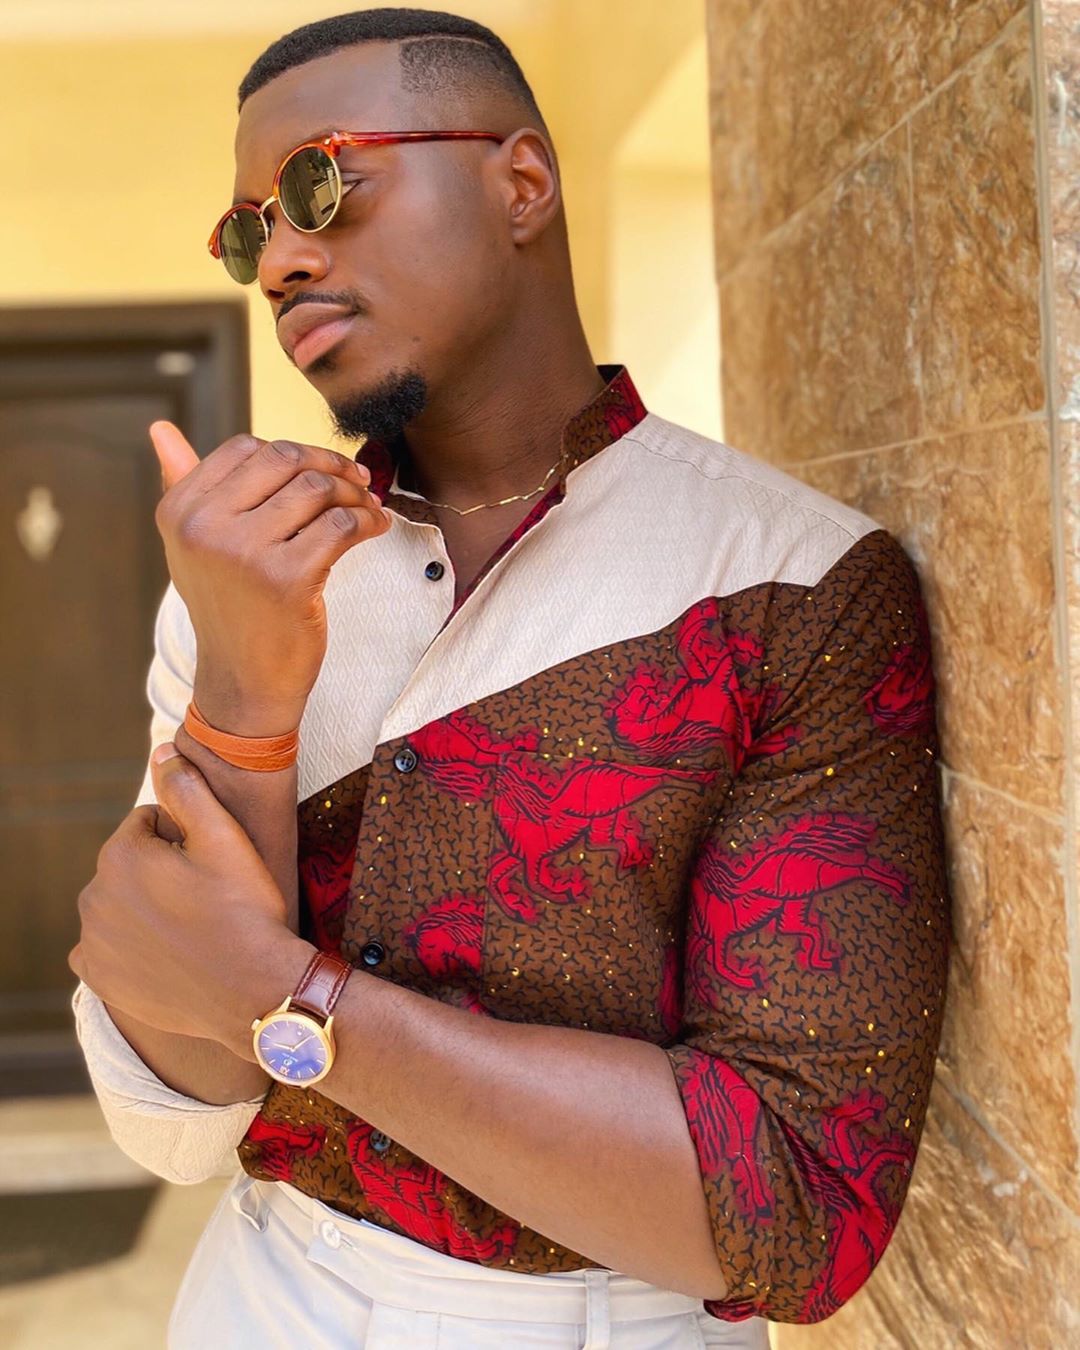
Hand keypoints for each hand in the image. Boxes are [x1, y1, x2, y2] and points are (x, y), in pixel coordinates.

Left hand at [68, 743, 312, 1048]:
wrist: (254, 991)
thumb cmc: (245, 911)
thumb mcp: (226, 838)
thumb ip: (187, 788)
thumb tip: (160, 751)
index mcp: (121, 856)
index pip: (148, 824)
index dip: (185, 837)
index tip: (212, 862)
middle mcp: (94, 896)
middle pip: (130, 864)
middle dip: (161, 871)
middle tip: (207, 895)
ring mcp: (94, 941)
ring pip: (120, 903)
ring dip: (147, 905)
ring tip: (193, 924)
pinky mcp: (99, 977)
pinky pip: (107, 946)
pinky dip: (131, 945)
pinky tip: (167, 951)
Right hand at [150, 421, 391, 732]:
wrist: (245, 682)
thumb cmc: (230, 608)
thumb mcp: (194, 547)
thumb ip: (183, 485)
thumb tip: (160, 429)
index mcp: (179, 512)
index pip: (246, 448)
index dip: (294, 453)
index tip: (322, 469)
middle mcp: (203, 528)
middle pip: (284, 460)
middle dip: (330, 466)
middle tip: (357, 483)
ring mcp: (243, 553)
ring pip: (317, 490)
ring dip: (354, 496)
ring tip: (367, 510)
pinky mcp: (286, 579)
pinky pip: (342, 526)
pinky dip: (368, 522)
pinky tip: (375, 529)